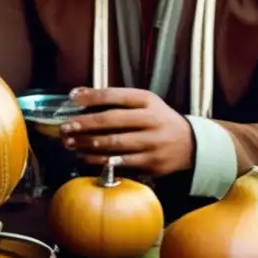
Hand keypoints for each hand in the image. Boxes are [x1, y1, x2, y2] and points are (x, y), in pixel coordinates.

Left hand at [59, 87, 194, 176]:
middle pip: (112, 120)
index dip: (91, 96)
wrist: (192, 145)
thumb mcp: (144, 103)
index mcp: (148, 101)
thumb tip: (79, 95)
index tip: (72, 97)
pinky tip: (84, 157)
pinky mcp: (152, 163)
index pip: (115, 95)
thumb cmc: (158, 121)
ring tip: (70, 143)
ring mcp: (153, 142)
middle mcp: (152, 120)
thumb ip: (117, 100)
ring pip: (114, 143)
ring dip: (87, 144)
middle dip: (84, 124)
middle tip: (65, 127)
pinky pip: (121, 162)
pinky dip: (99, 160)